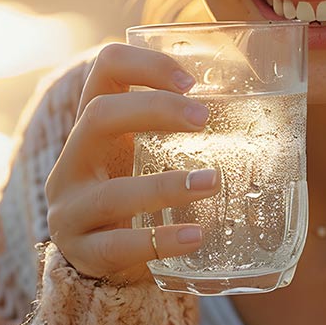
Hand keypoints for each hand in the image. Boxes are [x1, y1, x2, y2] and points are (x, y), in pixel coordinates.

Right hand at [45, 43, 219, 282]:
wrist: (96, 260)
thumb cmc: (134, 191)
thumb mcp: (143, 151)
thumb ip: (175, 129)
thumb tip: (254, 107)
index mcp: (93, 123)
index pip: (106, 68)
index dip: (145, 64)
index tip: (191, 81)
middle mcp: (72, 159)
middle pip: (98, 115)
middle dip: (154, 110)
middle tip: (204, 119)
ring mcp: (70, 208)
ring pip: (112, 192)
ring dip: (167, 186)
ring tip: (213, 182)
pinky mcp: (81, 251)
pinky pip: (118, 246)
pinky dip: (161, 241)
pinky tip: (195, 237)